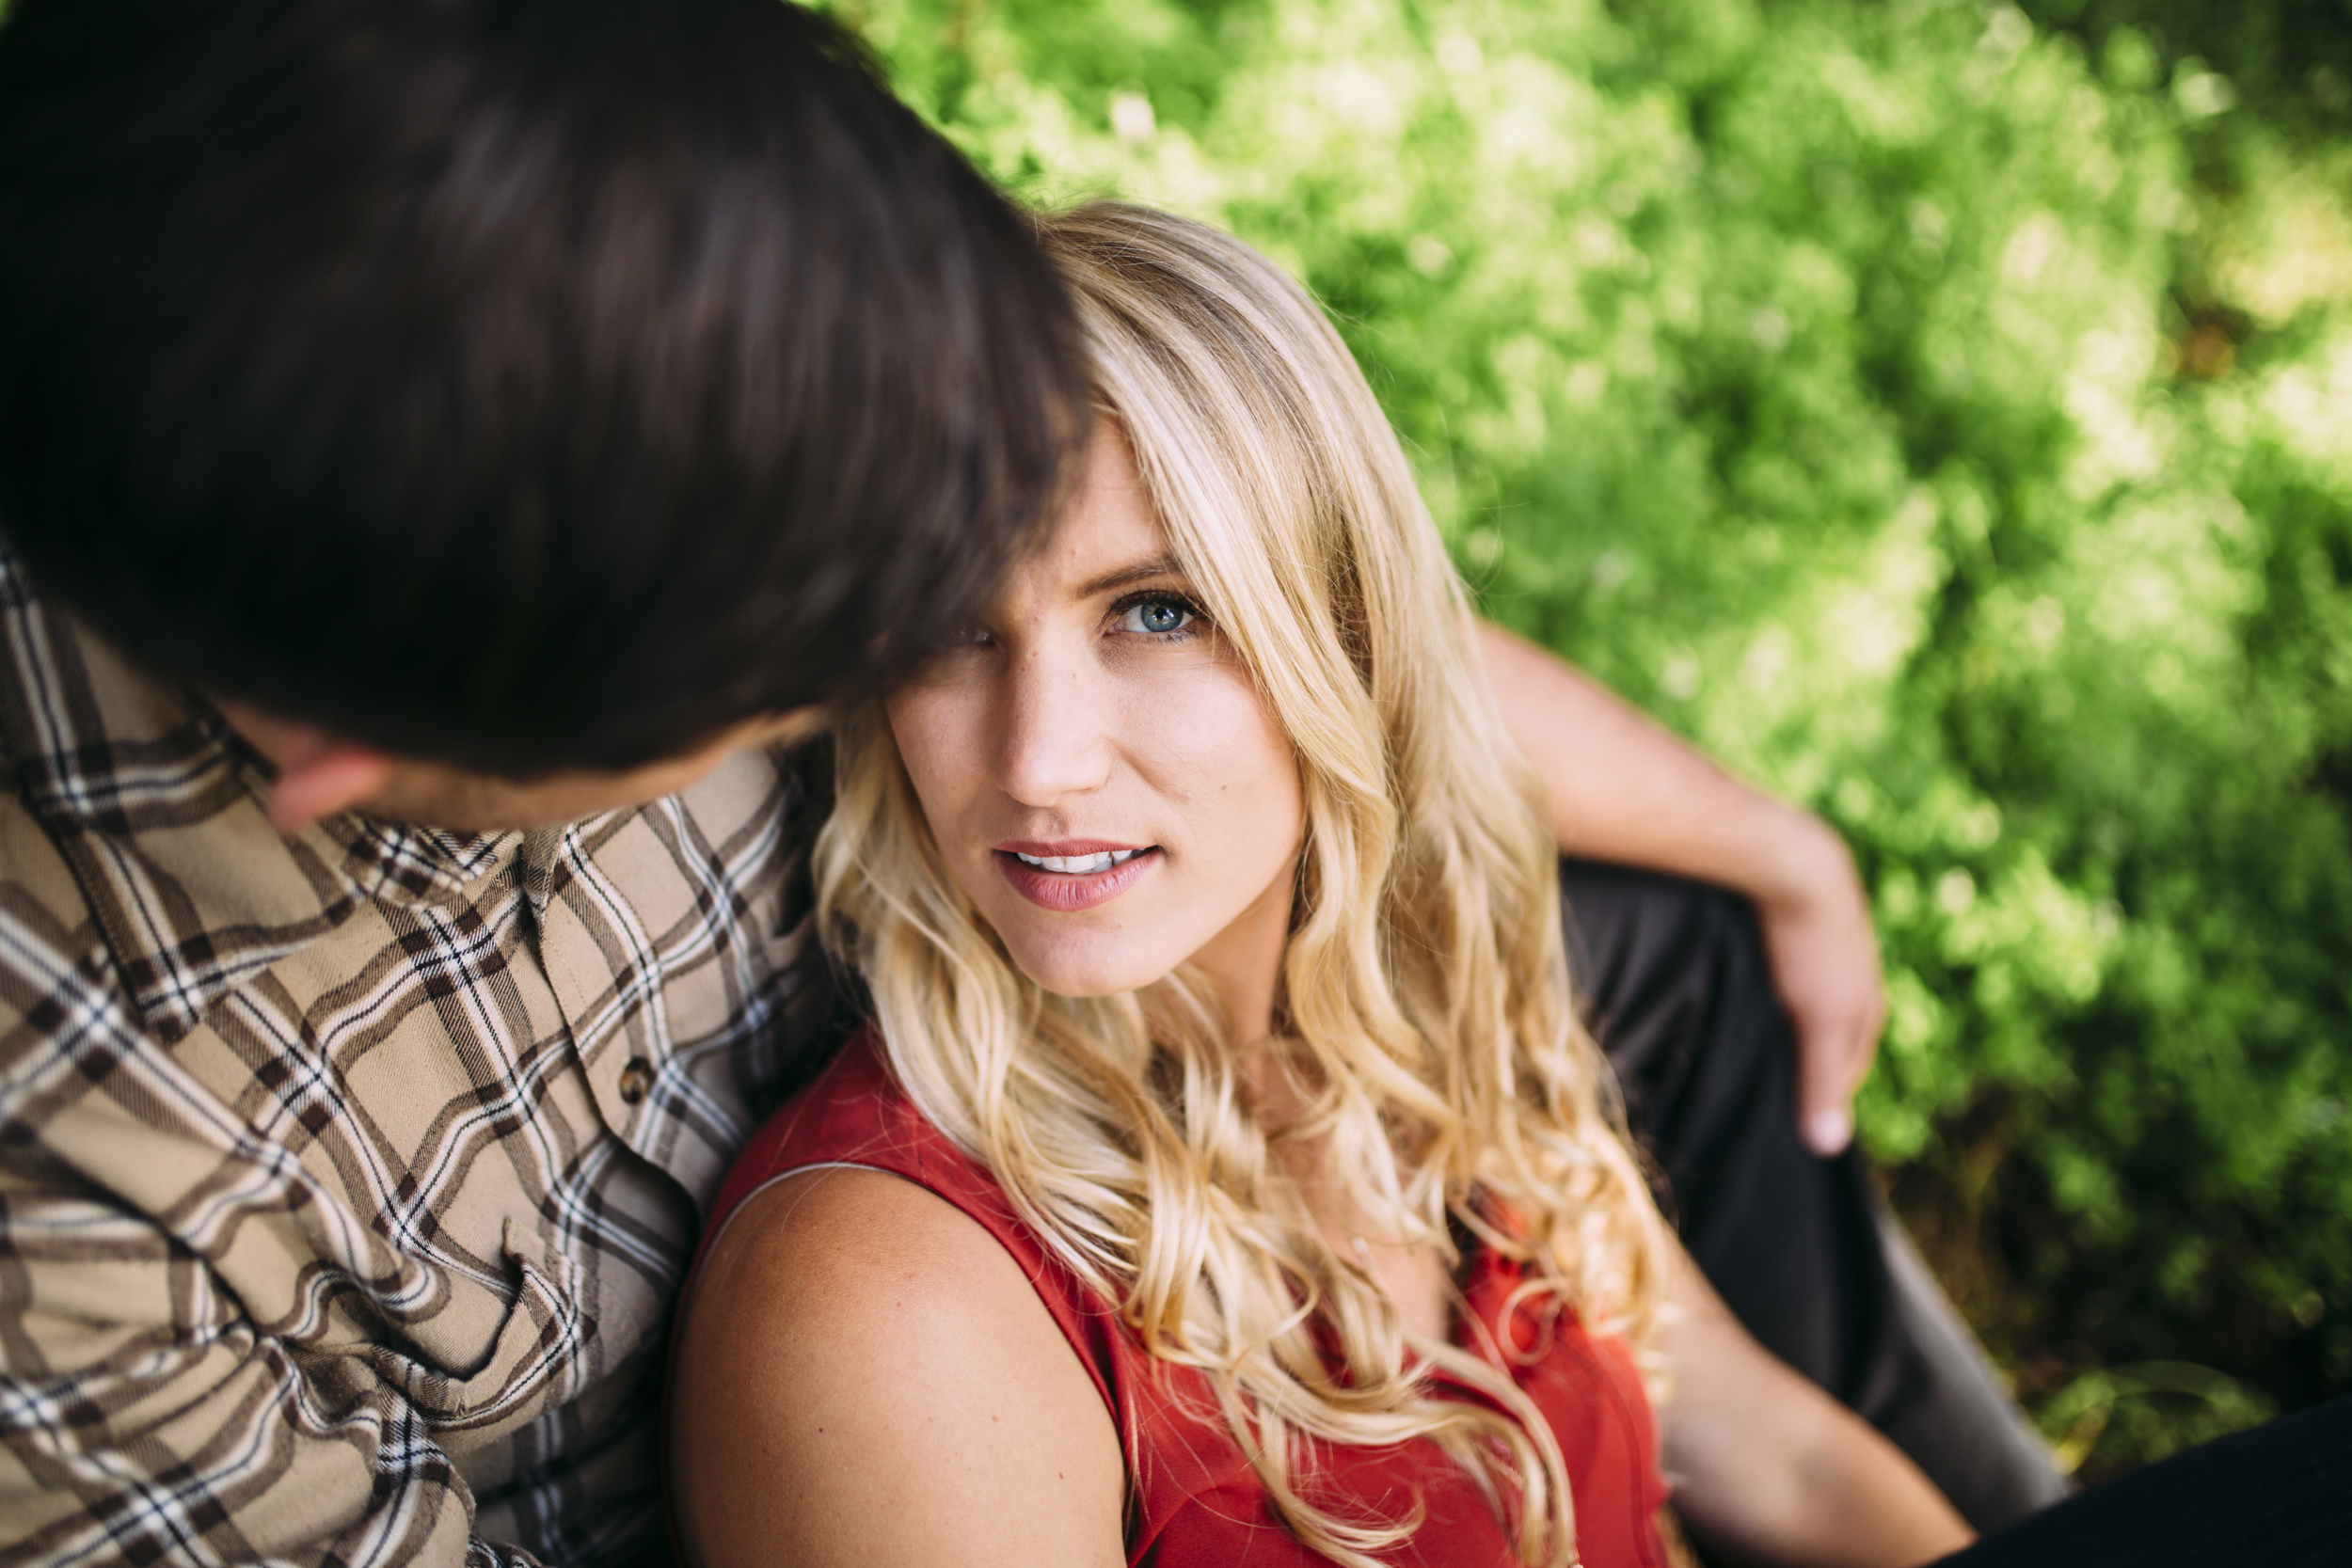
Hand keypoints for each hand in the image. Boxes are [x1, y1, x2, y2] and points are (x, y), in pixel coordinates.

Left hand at [1755, 817, 1886, 1156]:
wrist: (1789, 858)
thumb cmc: (1809, 943)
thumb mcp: (1818, 1019)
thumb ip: (1821, 1080)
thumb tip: (1827, 1148)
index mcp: (1866, 1007)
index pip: (1847, 1070)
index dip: (1820, 1097)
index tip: (1788, 1124)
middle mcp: (1852, 978)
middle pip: (1828, 1037)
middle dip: (1803, 1064)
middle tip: (1765, 1091)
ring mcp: (1824, 949)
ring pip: (1802, 1005)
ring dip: (1780, 1027)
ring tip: (1744, 1050)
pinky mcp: (1790, 924)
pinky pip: (1778, 973)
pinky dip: (1762, 993)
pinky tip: (1734, 997)